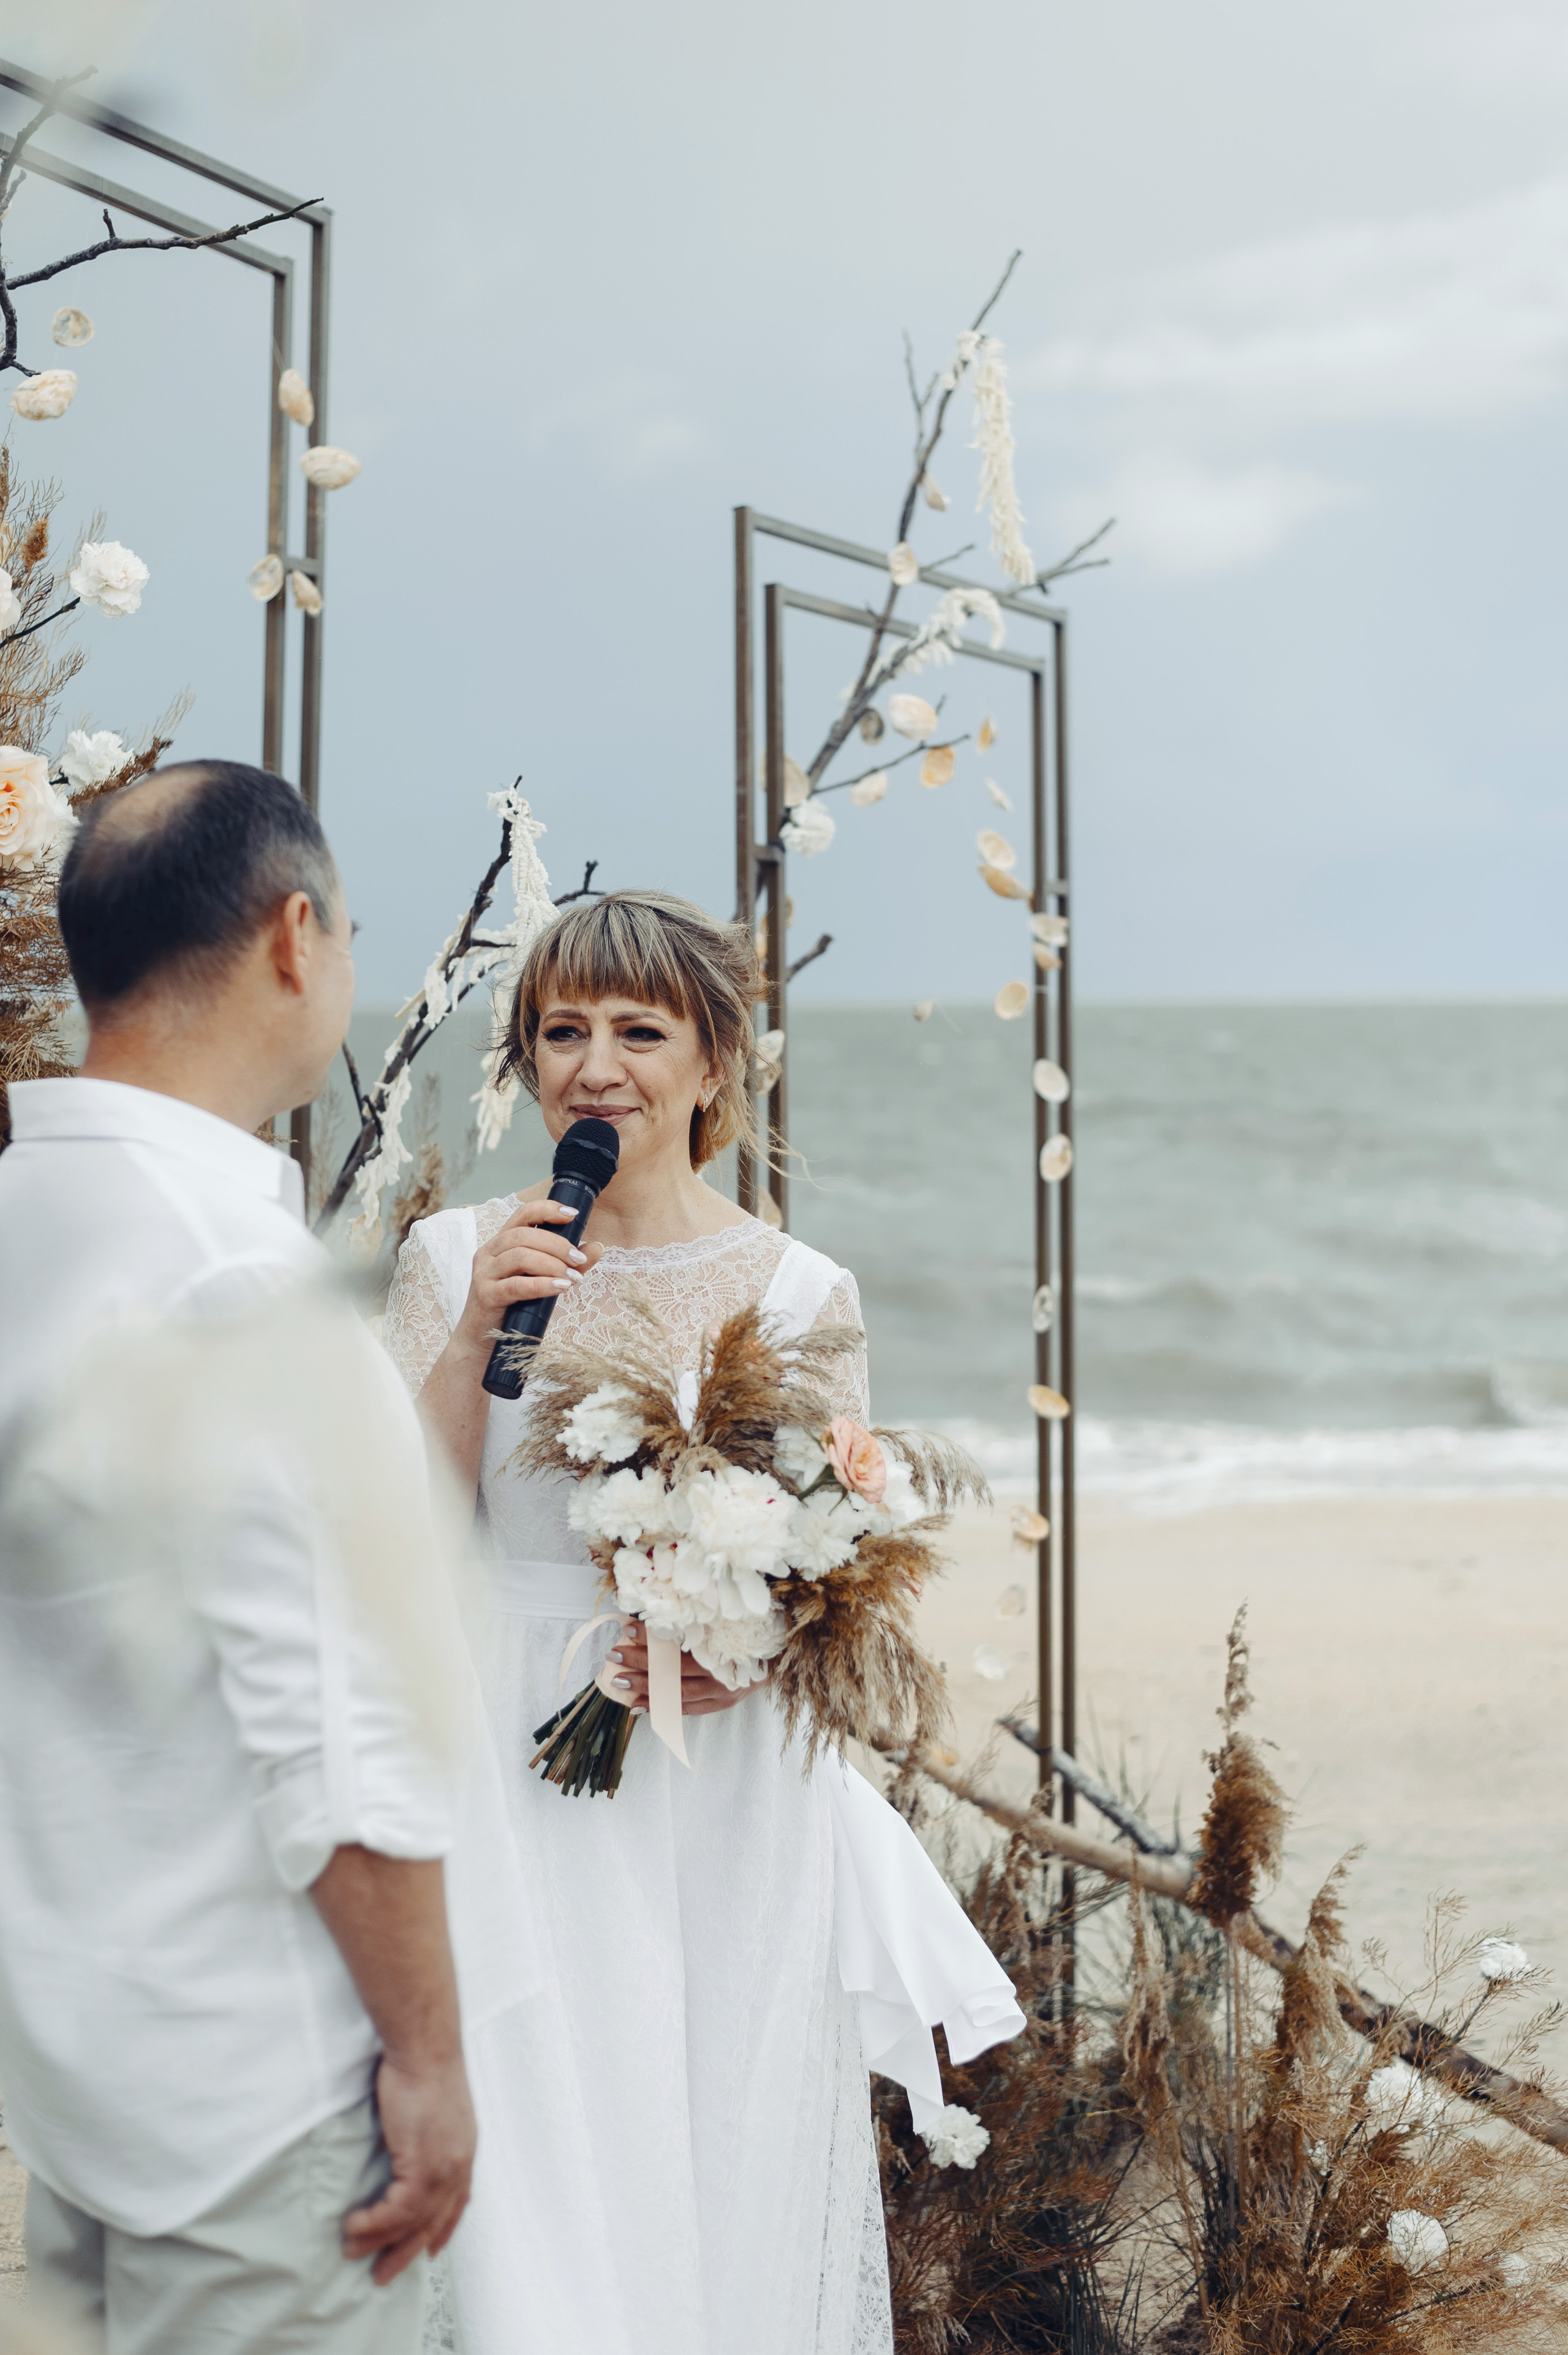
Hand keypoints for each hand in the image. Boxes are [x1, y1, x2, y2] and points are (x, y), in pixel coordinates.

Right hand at [343, 2051, 476, 2284]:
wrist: (424, 2048)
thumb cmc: (422, 2067)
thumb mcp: (432, 2109)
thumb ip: (426, 2136)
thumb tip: (407, 2150)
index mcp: (464, 2150)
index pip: (459, 2202)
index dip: (443, 2229)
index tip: (432, 2250)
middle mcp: (459, 2164)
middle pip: (433, 2222)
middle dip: (406, 2251)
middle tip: (382, 2274)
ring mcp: (444, 2168)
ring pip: (411, 2222)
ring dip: (378, 2241)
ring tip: (352, 2250)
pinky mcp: (423, 2166)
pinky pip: (396, 2210)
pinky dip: (373, 2223)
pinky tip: (354, 2225)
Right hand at [451, 1197, 604, 1362]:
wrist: (482, 1341)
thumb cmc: (513, 1307)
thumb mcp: (541, 1280)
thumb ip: (567, 1263)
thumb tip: (596, 1247)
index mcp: (501, 1243)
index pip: (522, 1214)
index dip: (547, 1210)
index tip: (573, 1215)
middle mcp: (489, 1253)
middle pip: (524, 1235)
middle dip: (557, 1244)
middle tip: (579, 1260)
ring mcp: (484, 1274)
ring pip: (520, 1256)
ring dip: (552, 1264)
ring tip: (573, 1278)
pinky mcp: (485, 1296)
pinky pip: (516, 1285)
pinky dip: (542, 1284)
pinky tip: (561, 1287)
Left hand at [607, 1620, 764, 1717]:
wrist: (783, 1651)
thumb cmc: (751, 1628)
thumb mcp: (725, 1617)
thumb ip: (695, 1617)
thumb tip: (657, 1610)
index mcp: (724, 1645)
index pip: (680, 1643)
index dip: (653, 1637)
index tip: (628, 1627)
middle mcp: (723, 1671)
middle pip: (675, 1669)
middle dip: (641, 1662)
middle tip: (613, 1654)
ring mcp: (723, 1690)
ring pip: (677, 1693)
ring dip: (645, 1687)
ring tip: (619, 1681)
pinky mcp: (723, 1702)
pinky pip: (687, 1709)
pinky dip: (662, 1708)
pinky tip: (638, 1706)